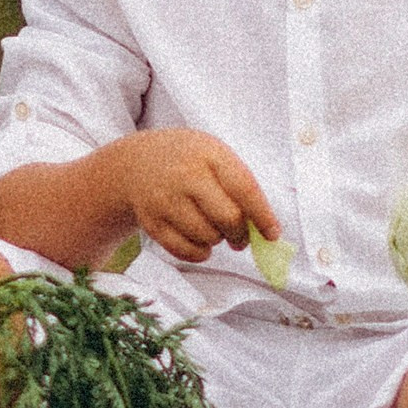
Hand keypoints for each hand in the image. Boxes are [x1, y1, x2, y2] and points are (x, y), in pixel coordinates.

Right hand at [114, 129, 281, 267]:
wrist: (134, 163)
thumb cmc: (186, 161)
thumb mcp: (212, 155)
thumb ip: (238, 184)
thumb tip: (263, 227)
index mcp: (208, 154)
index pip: (244, 188)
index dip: (262, 215)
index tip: (272, 234)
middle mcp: (185, 176)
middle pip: (228, 218)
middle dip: (240, 234)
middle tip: (240, 238)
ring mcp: (165, 200)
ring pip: (208, 237)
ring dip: (217, 240)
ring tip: (212, 228)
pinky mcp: (152, 222)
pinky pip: (186, 251)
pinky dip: (199, 253)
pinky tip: (199, 242)